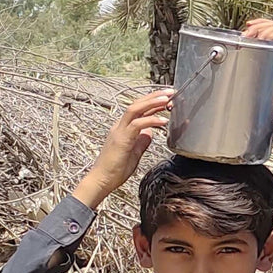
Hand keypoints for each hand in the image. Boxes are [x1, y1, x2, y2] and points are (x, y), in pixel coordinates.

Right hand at [73, 90, 173, 208]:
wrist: (102, 180)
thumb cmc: (116, 169)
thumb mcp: (134, 152)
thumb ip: (142, 141)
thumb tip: (151, 133)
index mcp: (123, 128)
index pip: (139, 110)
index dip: (153, 102)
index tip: (167, 98)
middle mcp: (120, 126)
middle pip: (137, 104)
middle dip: (154, 96)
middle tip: (170, 91)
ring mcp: (119, 131)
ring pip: (135, 109)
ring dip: (152, 102)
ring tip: (167, 99)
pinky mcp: (122, 139)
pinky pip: (137, 125)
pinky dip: (151, 120)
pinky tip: (163, 121)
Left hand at [244, 18, 272, 112]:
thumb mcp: (262, 60)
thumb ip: (257, 48)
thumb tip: (244, 37)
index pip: (270, 27)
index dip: (259, 24)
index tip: (247, 26)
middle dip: (258, 26)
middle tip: (247, 33)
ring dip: (263, 29)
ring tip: (254, 37)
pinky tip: (264, 38)